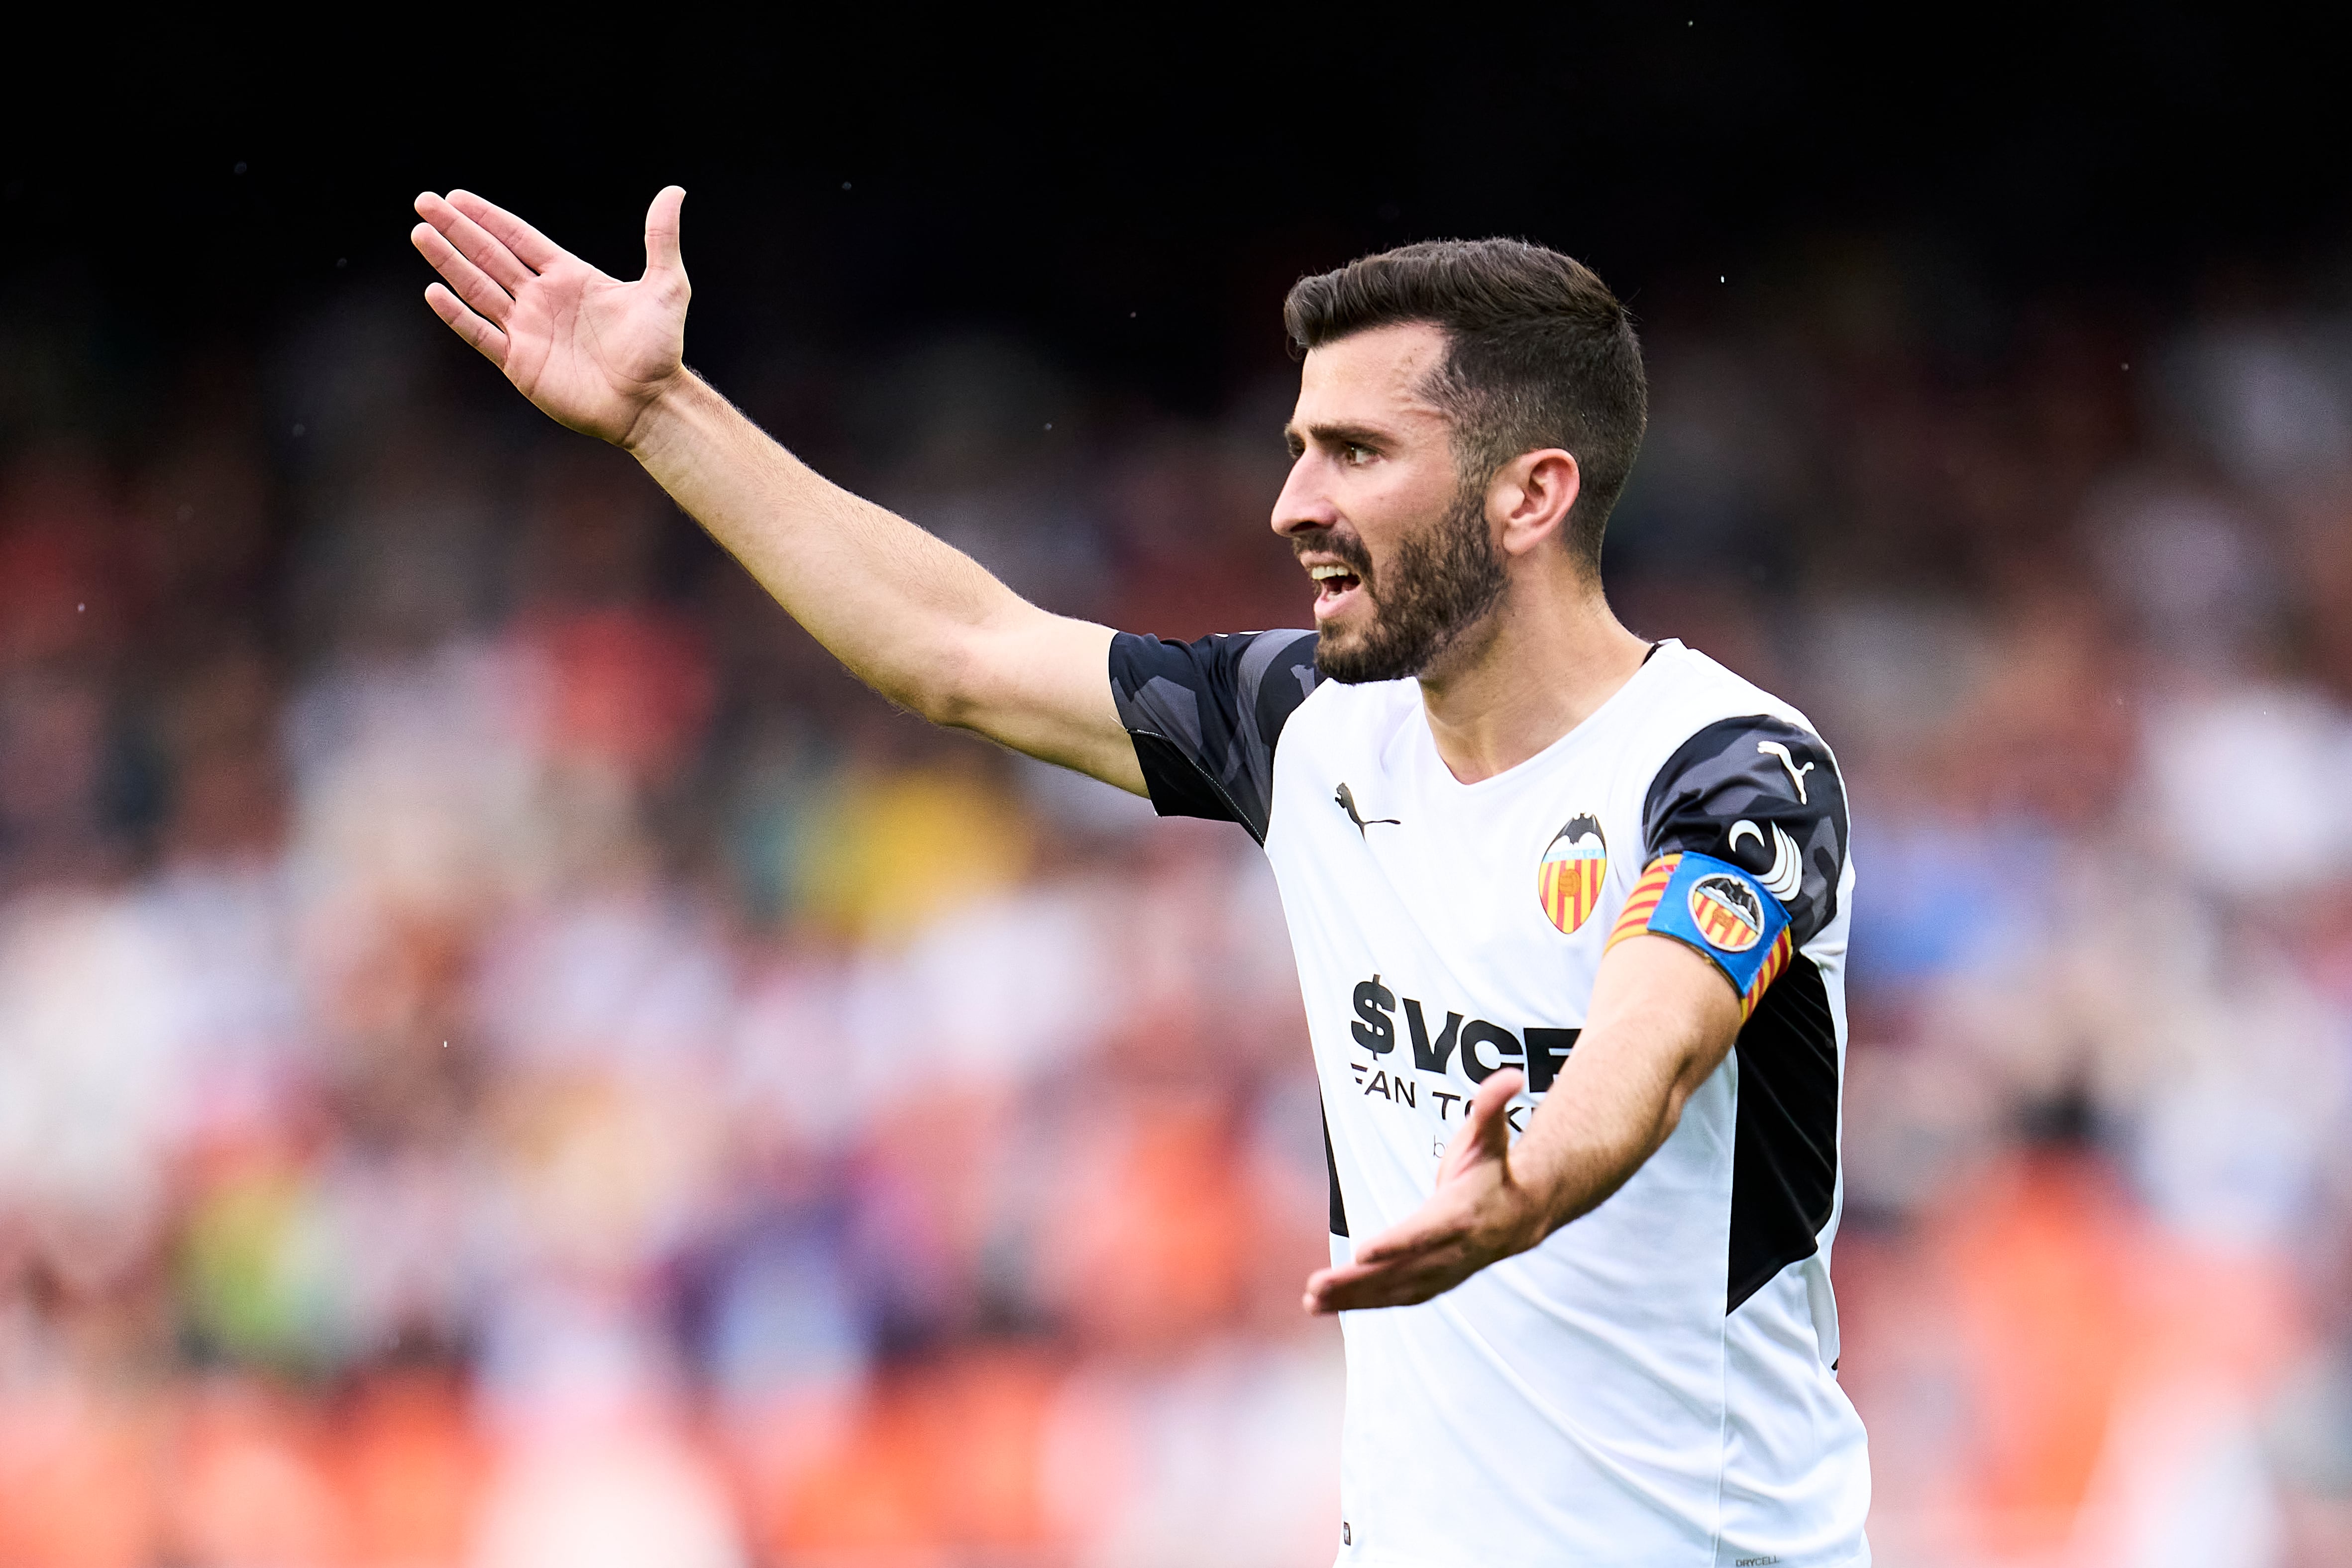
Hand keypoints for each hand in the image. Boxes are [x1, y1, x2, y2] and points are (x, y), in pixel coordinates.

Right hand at [411, 187, 689, 447]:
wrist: (650, 404)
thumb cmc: (660, 349)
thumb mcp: (667, 287)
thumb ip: (661, 240)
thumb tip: (674, 192)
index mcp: (569, 276)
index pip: (518, 238)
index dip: (488, 217)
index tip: (457, 196)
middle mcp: (542, 299)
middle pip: (489, 255)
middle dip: (457, 229)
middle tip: (423, 202)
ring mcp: (528, 330)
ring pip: (478, 288)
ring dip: (449, 262)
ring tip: (421, 233)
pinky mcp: (520, 363)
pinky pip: (481, 334)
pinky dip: (457, 314)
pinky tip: (434, 291)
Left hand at [1303, 1068, 1547, 1314]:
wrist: (1522, 1213)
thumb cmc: (1495, 1168)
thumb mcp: (1492, 1134)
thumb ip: (1492, 1106)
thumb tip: (1511, 1075)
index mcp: (1463, 1214)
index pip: (1427, 1232)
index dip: (1397, 1243)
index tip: (1362, 1252)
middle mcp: (1453, 1251)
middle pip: (1403, 1269)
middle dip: (1359, 1280)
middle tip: (1316, 1286)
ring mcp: (1444, 1272)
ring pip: (1395, 1290)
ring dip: (1353, 1298)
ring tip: (1311, 1299)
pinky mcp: (1433, 1283)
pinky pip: (1395, 1299)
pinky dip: (1361, 1305)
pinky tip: (1322, 1305)